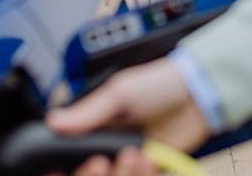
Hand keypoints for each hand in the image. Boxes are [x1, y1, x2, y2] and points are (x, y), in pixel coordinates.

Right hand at [46, 58, 210, 174]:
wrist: (198, 93)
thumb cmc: (159, 84)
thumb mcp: (119, 93)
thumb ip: (88, 112)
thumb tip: (53, 121)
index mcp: (97, 128)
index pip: (72, 157)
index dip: (68, 167)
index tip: (61, 170)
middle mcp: (111, 147)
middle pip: (92, 173)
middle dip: (95, 173)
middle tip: (102, 161)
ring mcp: (131, 159)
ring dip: (123, 174)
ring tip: (134, 155)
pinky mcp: (152, 168)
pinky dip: (142, 175)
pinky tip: (148, 159)